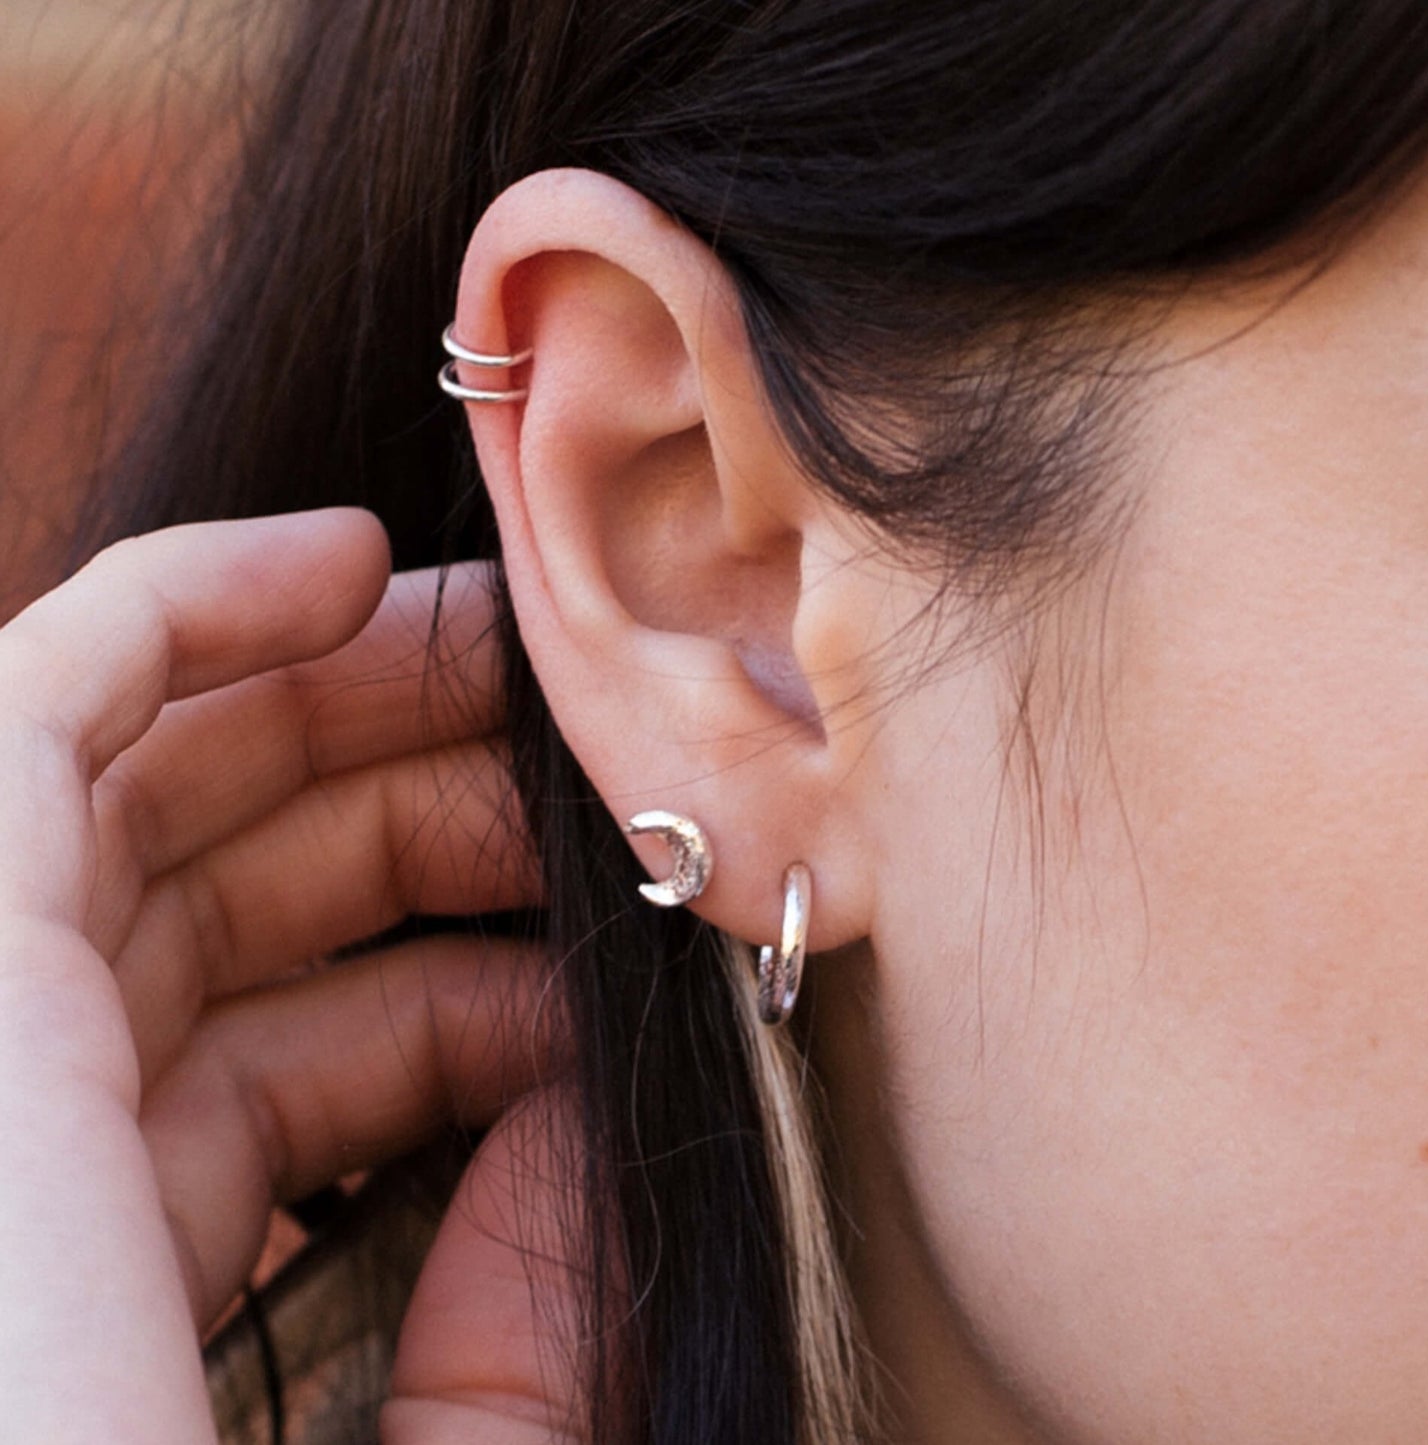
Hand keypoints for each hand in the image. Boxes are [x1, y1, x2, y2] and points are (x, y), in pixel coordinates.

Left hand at [0, 510, 550, 1441]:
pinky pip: (196, 1086)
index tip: (365, 561)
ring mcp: (13, 1216)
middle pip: (111, 831)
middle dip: (350, 732)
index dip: (187, 603)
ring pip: (170, 954)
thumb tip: (589, 1126)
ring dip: (386, 883)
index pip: (13, 756)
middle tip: (544, 723)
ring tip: (579, 892)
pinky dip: (353, 1026)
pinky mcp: (62, 1291)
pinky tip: (511, 1032)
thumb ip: (504, 1338)